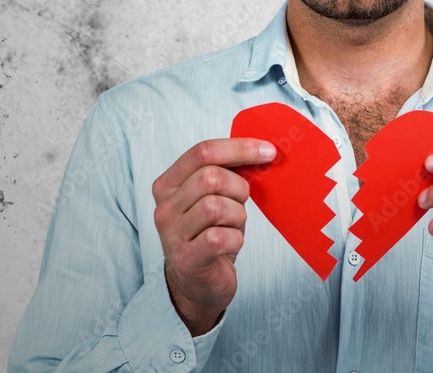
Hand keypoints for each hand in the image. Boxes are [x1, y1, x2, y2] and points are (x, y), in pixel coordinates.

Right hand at [152, 138, 275, 334]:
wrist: (199, 283)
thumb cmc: (211, 234)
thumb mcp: (215, 198)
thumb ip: (226, 173)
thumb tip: (261, 151)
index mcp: (168, 184)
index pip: (202, 152)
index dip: (239, 148)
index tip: (268, 151)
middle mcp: (164, 207)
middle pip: (210, 177)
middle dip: (239, 187)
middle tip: (244, 202)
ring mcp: (171, 234)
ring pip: (215, 206)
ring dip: (237, 216)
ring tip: (233, 226)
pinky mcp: (186, 259)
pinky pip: (220, 237)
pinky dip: (235, 239)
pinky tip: (231, 244)